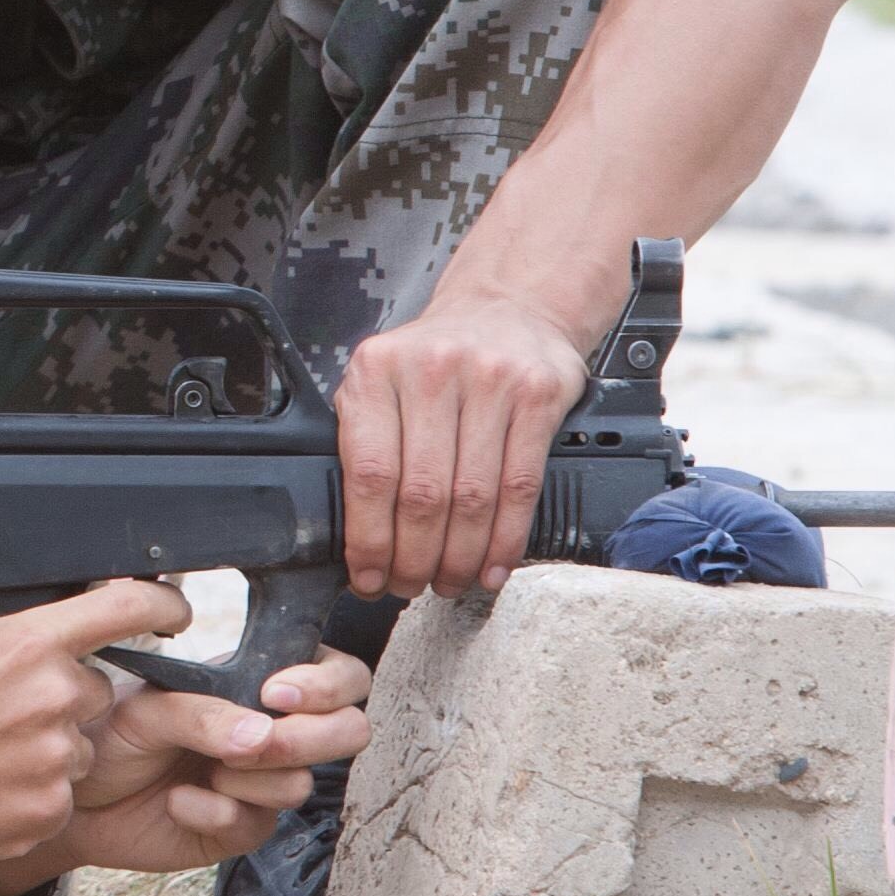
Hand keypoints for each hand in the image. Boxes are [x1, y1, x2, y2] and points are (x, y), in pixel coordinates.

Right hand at [0, 579, 191, 895]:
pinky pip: (61, 792)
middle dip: (59, 700)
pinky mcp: (52, 809)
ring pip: (77, 745)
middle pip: (92, 689)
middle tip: (1, 716)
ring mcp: (58, 758)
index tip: (175, 609)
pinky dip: (33, 790)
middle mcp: (54, 696)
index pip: (125, 606)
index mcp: (25, 643)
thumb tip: (10, 631)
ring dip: (46, 748)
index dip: (162, 602)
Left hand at [0, 647, 374, 890]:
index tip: (275, 692)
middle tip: (255, 744)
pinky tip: (178, 803)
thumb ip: (205, 714)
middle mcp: (271, 731)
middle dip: (310, 737)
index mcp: (257, 684)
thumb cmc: (109, 735)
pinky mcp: (241, 827)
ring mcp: (261, 782)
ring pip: (301, 782)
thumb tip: (262, 734)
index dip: (325, 684)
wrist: (73, 798)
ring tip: (202, 768)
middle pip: (348, 730)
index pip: (336, 675)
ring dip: (252, 777)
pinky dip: (216, 811)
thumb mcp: (150, 708)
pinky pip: (256, 823)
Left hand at [333, 292, 589, 597]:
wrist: (508, 308)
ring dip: (460, 558)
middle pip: (422, 494)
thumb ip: (367, 443)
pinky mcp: (538, 396)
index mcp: (375, 372)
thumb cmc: (434, 362)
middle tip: (412, 587)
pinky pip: (521, 486)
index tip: (369, 577)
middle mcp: (429, 371)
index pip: (370, 474)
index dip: (370, 539)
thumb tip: (356, 539)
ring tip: (449, 583)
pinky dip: (506, 539)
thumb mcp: (382, 383)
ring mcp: (489, 380)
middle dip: (415, 558)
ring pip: (472, 497)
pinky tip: (493, 566)